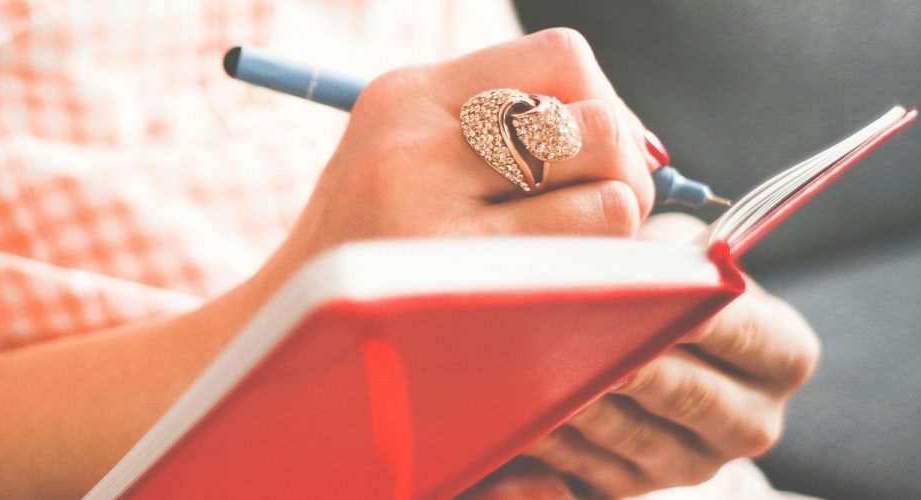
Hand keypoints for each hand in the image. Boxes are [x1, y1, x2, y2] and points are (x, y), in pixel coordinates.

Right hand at [255, 28, 659, 282]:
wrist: (276, 344)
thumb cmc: (366, 252)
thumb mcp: (404, 156)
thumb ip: (503, 130)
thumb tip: (644, 146)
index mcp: (404, 96)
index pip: (561, 58)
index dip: (602, 102)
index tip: (591, 153)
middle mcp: (414, 144)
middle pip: (597, 123)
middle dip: (625, 169)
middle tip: (607, 213)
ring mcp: (430, 220)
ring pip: (609, 197)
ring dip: (616, 235)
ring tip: (577, 259)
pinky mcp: (454, 293)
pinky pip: (587, 270)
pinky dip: (601, 283)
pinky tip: (560, 296)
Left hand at [488, 214, 823, 497]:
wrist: (659, 352)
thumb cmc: (670, 288)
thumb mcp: (682, 256)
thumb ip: (672, 254)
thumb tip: (638, 255)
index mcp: (782, 358)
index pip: (747, 333)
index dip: (700, 311)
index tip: (659, 290)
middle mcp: (752, 421)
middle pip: (692, 395)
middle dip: (637, 364)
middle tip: (589, 338)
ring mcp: (695, 463)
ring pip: (635, 437)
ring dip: (584, 402)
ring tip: (540, 368)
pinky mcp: (638, 488)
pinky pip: (591, 469)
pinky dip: (555, 439)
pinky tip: (522, 410)